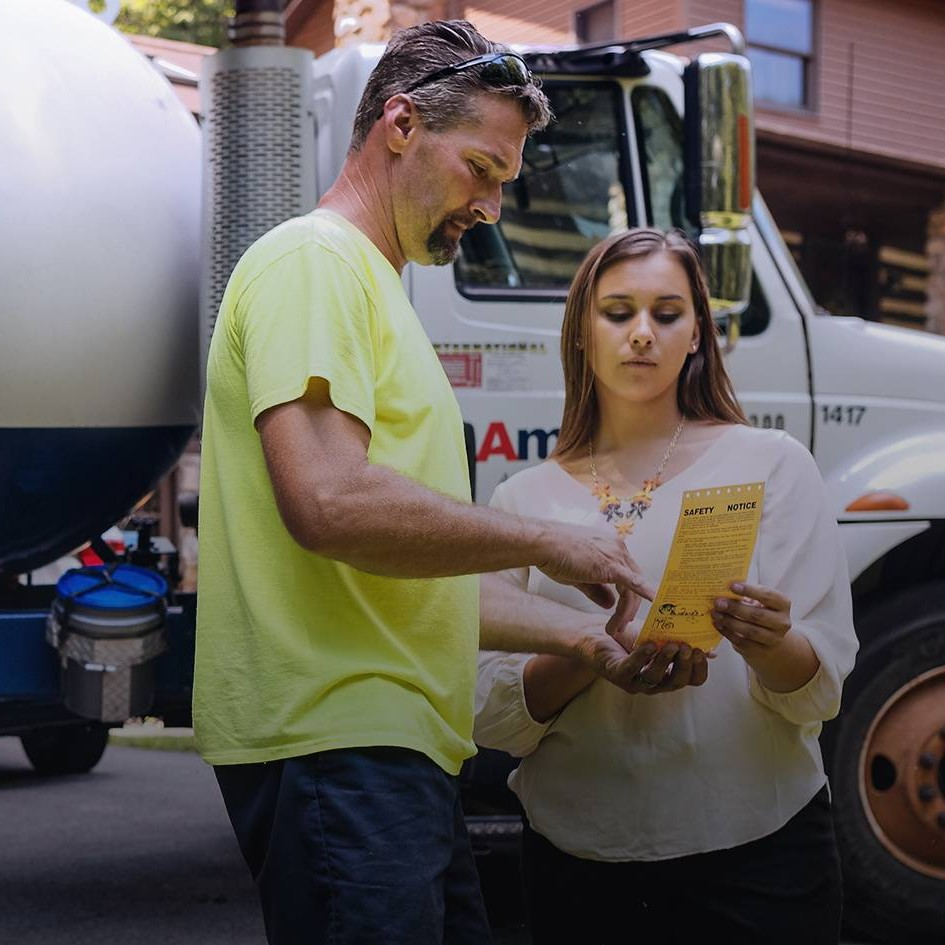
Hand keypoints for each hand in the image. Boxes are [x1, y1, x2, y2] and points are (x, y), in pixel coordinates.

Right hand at [536, 523, 656, 623]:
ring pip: (632, 588)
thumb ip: (597, 590)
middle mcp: (618, 548)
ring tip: (614, 628)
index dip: (627, 596)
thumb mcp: (579, 576)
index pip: (628, 575)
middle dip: (629, 607)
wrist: (543, 544)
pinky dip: (644, 593)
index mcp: (611, 547)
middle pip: (635, 582)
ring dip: (625, 611)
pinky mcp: (611, 565)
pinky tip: (654, 602)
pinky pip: (633, 583)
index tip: (622, 614)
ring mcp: (616, 555)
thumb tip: (610, 604)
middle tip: (621, 626)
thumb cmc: (554, 554)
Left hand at [577, 631, 708, 695]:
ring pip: (655, 677)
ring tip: (672, 644)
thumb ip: (683, 641)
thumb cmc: (631, 637)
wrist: (596, 634)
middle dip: (685, 666)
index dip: (699, 668)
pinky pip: (631, 668)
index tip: (703, 652)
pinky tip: (650, 645)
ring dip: (665, 661)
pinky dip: (641, 657)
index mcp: (667, 675)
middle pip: (676, 682)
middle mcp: (653, 683)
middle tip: (689, 648)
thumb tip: (712, 648)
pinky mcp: (616, 674)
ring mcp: (634, 681)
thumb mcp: (661, 636)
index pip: (692, 679)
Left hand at [711, 582, 791, 659]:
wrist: (770, 638)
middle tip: (719, 602)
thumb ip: (746, 594)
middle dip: (735, 608)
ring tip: (715, 613)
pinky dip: (728, 633)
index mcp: (783, 604)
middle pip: (757, 615)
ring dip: (729, 621)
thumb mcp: (759, 601)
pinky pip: (742, 642)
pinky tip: (718, 624)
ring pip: (749, 631)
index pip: (768, 595)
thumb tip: (723, 588)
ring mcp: (773, 639)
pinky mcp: (762, 651)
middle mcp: (782, 622)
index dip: (749, 590)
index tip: (732, 586)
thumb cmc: (761, 612)